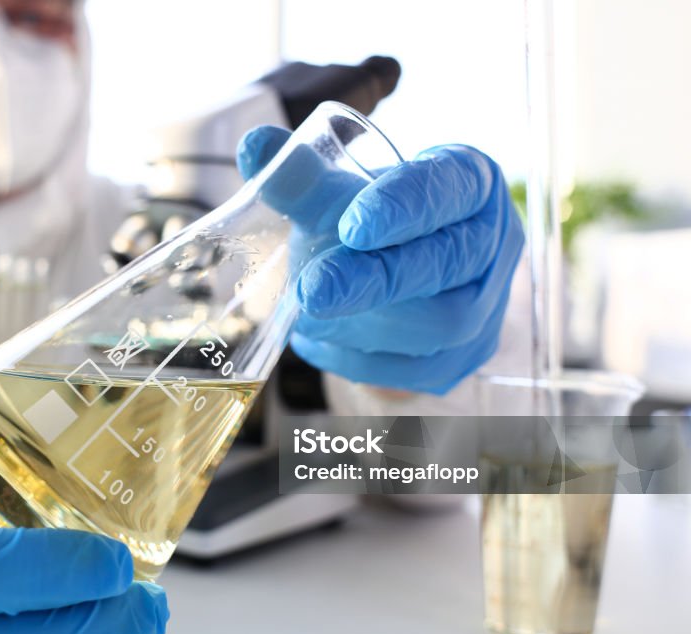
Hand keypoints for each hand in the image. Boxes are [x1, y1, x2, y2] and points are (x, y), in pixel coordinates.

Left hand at [237, 125, 523, 393]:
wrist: (402, 258)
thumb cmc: (375, 214)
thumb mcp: (346, 184)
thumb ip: (301, 171)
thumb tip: (254, 149)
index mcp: (472, 183)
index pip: (448, 189)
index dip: (403, 207)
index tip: (353, 226)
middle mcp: (493, 245)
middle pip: (445, 264)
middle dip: (375, 279)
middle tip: (312, 290)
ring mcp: (487, 308)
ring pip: (438, 326)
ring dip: (363, 323)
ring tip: (307, 312)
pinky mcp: (464, 358)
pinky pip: (417, 371)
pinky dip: (359, 358)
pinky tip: (318, 338)